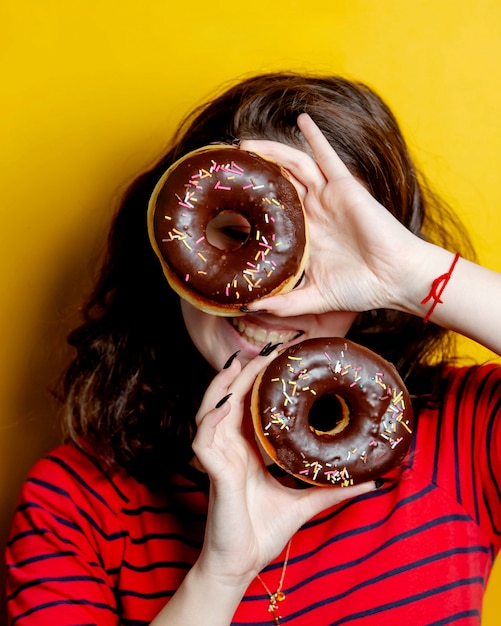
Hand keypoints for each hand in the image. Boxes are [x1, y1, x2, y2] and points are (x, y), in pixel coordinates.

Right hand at [192, 349, 375, 588]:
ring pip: (211, 410)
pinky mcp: (212, 472)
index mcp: (247, 450)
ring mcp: (218, 457)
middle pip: (230, 399)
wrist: (242, 564)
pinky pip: (204, 438)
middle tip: (265, 351)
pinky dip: (211, 418)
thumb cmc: (264, 531)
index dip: (259, 382)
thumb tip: (371, 483)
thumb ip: (333, 489)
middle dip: (243, 373)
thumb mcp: (305, 502)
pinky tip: (225, 404)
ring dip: (223, 386)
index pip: (249, 406)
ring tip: (239, 364)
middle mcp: (230, 447)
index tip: (279, 360)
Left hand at [240, 113, 423, 316]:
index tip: (224, 203)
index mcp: (305, 237)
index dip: (249, 206)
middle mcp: (313, 214)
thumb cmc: (361, 289)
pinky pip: (328, 157)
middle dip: (255, 173)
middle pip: (278, 185)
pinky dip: (316, 137)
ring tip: (247, 143)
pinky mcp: (345, 188)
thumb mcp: (314, 298)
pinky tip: (303, 119)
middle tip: (230, 165)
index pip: (272, 214)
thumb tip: (248, 308)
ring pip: (294, 167)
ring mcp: (328, 199)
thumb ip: (284, 303)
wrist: (395, 279)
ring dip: (272, 152)